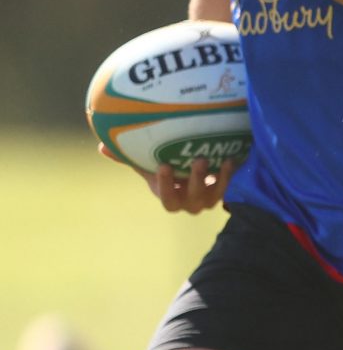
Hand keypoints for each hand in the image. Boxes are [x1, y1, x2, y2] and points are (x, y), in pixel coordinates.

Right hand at [121, 150, 235, 214]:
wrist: (195, 170)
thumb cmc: (166, 167)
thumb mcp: (147, 163)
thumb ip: (128, 157)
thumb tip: (102, 147)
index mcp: (170, 197)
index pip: (168, 200)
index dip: (167, 187)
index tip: (164, 166)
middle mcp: (190, 202)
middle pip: (194, 200)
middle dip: (197, 182)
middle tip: (199, 161)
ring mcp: (209, 198)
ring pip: (215, 195)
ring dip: (219, 179)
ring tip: (220, 160)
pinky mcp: (224, 189)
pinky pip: (230, 185)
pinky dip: (232, 174)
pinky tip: (233, 157)